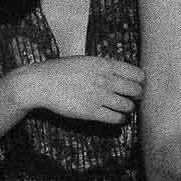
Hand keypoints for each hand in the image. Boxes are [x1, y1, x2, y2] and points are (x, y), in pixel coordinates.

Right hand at [9, 56, 142, 124]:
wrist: (40, 83)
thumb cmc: (60, 71)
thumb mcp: (85, 61)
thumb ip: (105, 67)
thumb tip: (126, 76)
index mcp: (104, 64)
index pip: (138, 74)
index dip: (141, 82)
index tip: (136, 85)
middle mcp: (104, 80)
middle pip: (137, 91)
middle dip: (136, 96)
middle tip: (131, 98)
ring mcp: (98, 96)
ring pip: (128, 106)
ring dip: (127, 108)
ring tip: (121, 108)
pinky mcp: (91, 112)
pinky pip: (116, 118)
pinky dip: (119, 119)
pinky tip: (114, 116)